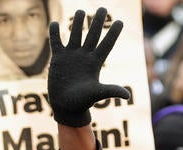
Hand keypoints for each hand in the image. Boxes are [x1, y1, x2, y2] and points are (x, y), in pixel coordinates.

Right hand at [48, 9, 131, 127]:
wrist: (67, 107)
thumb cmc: (83, 102)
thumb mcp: (97, 94)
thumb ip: (111, 90)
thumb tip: (127, 95)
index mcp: (95, 63)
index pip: (106, 44)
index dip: (113, 33)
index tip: (120, 22)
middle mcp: (84, 56)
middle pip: (93, 35)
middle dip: (98, 22)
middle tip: (103, 8)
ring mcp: (71, 56)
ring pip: (75, 35)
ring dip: (77, 23)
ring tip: (80, 11)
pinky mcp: (58, 59)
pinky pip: (56, 42)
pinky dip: (55, 33)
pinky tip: (55, 23)